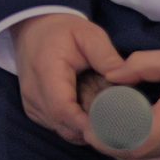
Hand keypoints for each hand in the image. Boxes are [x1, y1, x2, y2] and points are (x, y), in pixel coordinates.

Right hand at [13, 12, 123, 145]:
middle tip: (116, 119)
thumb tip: (129, 84)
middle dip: (92, 128)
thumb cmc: (64, 32)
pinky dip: (75, 126)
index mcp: (46, 71)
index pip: (63, 109)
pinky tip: (86, 111)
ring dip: (84, 128)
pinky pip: (57, 127)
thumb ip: (108, 58)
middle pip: (65, 125)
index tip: (113, 128)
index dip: (87, 124)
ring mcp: (31, 104)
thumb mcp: (90, 35)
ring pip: (62, 131)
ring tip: (101, 111)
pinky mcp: (33, 110)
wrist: (33, 28)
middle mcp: (34, 92)